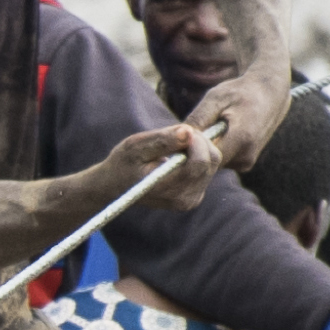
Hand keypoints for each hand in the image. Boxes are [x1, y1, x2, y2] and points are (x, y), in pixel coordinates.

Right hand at [93, 121, 223, 215]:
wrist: (116, 186)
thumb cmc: (123, 163)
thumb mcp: (136, 146)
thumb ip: (162, 140)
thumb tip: (188, 131)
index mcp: (169, 188)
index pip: (200, 161)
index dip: (197, 140)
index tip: (182, 129)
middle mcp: (185, 198)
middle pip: (212, 160)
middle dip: (200, 141)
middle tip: (179, 134)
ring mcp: (192, 200)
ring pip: (213, 163)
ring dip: (199, 147)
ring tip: (175, 145)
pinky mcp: (195, 197)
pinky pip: (208, 168)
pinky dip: (198, 156)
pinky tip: (179, 156)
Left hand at [181, 66, 291, 173]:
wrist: (270, 95)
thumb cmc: (240, 92)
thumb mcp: (216, 98)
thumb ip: (198, 119)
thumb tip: (177, 138)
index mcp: (242, 138)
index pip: (205, 157)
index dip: (188, 150)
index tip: (177, 137)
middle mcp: (246, 156)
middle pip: (207, 163)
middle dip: (193, 151)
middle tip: (185, 132)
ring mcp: (247, 163)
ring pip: (213, 164)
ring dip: (204, 150)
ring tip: (204, 129)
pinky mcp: (245, 163)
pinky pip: (220, 161)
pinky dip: (214, 150)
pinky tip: (215, 134)